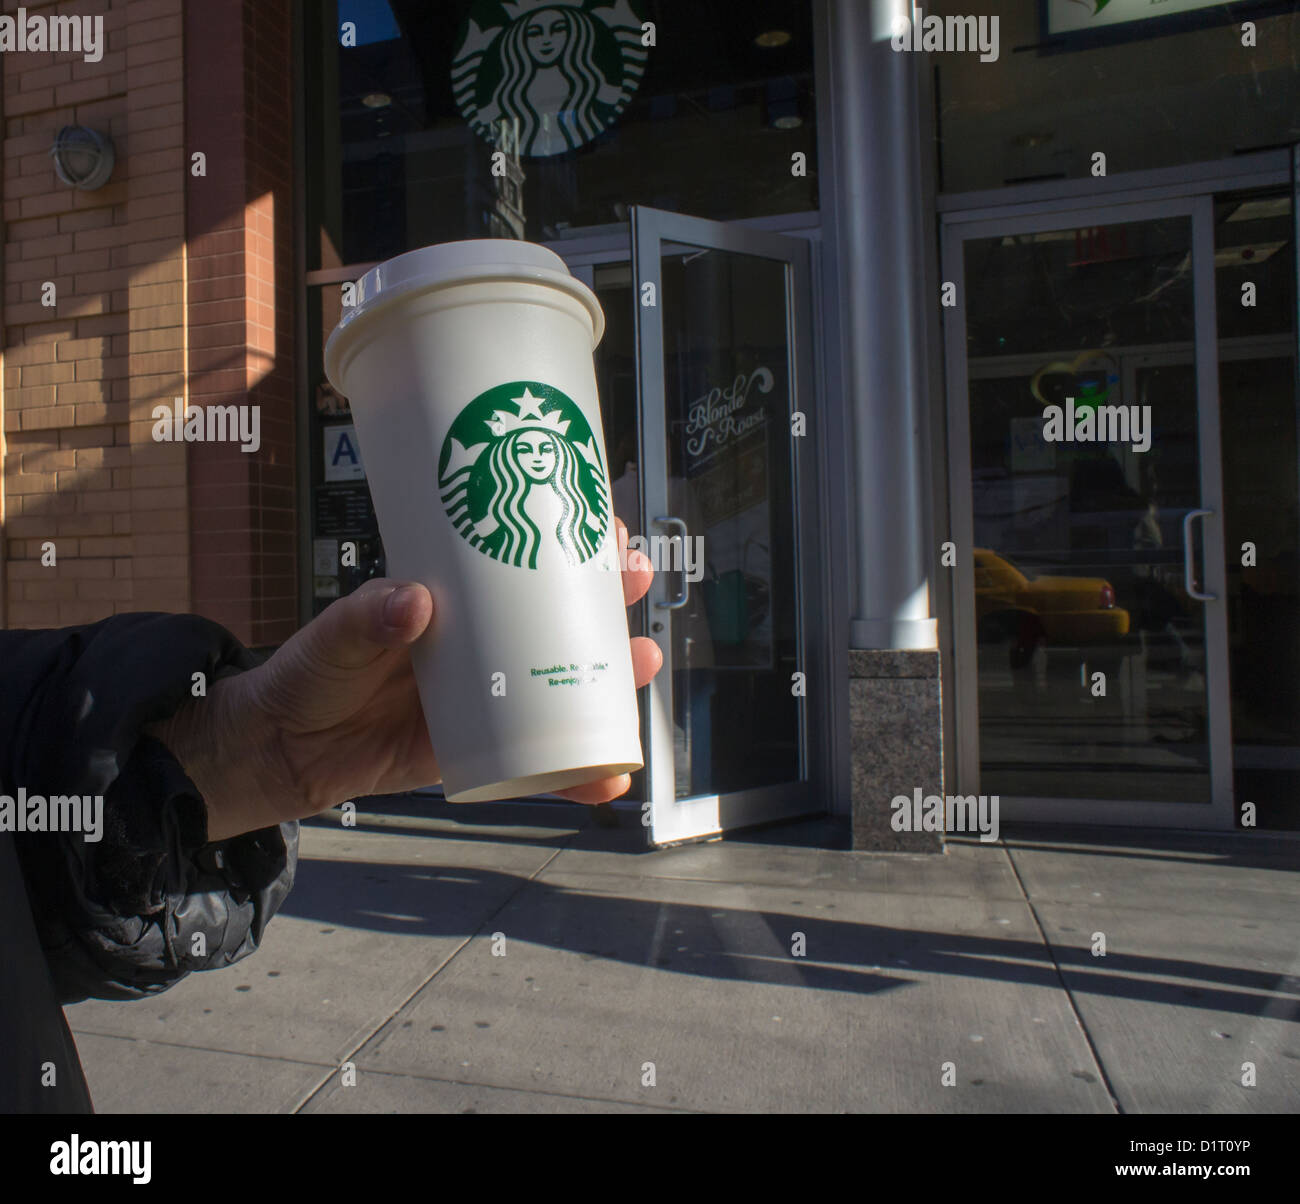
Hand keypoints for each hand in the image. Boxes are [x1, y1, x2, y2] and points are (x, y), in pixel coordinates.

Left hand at [147, 519, 661, 841]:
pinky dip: (576, 773)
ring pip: (568, 685)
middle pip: (564, 620)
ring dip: (613, 678)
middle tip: (635, 582)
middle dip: (609, 601)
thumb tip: (414, 601)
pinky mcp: (484, 753)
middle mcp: (485, 648)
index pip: (525, 564)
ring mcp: (492, 701)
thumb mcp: (333, 637)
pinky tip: (609, 776)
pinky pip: (540, 761)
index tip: (604, 526)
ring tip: (643, 664)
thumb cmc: (309, 674)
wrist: (283, 751)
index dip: (572, 542)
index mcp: (456, 605)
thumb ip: (365, 617)